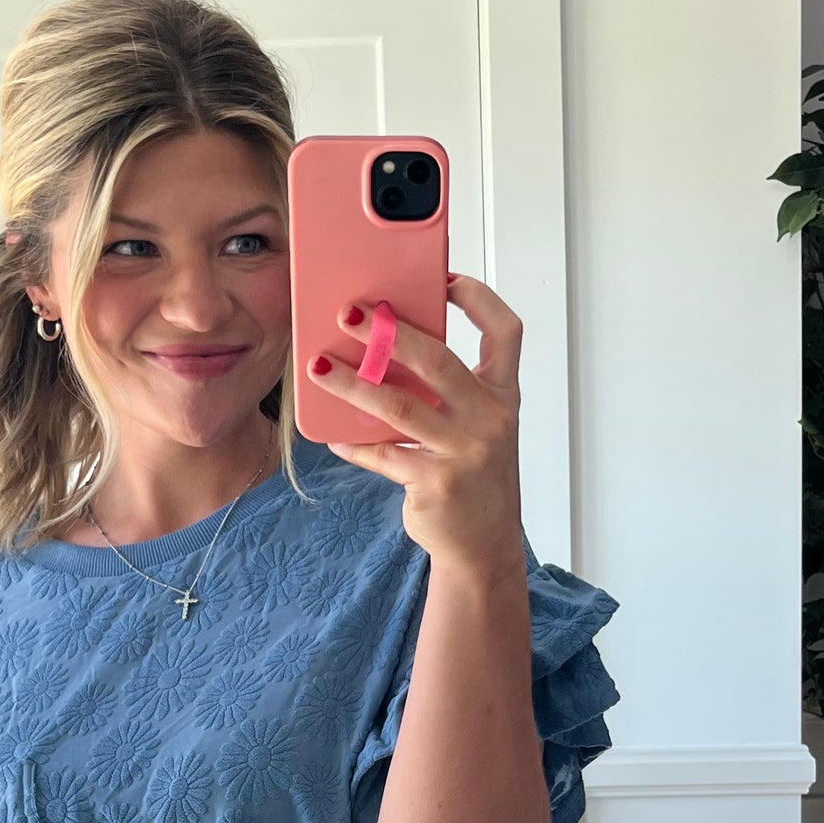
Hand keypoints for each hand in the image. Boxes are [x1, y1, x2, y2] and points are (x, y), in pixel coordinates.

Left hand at [318, 275, 522, 570]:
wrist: (484, 544)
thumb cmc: (473, 475)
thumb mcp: (475, 426)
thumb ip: (446, 391)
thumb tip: (383, 349)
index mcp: (501, 395)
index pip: (504, 331)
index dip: (477, 298)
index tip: (444, 278)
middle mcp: (490, 419)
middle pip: (439, 361)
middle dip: (390, 332)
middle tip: (351, 314)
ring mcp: (465, 453)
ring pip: (400, 406)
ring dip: (354, 384)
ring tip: (318, 367)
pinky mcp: (436, 483)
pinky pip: (383, 454)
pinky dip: (353, 443)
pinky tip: (332, 435)